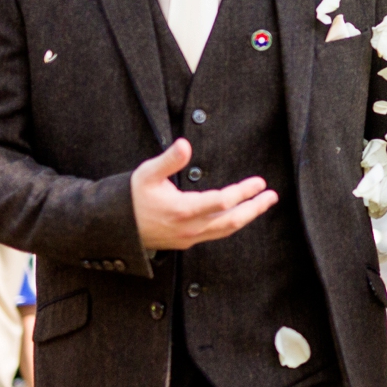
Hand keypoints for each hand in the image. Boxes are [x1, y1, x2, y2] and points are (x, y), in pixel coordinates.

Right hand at [131, 139, 277, 251]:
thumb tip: (185, 144)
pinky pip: (216, 234)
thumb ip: (168, 160)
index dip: (242, 192)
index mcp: (181, 211)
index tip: (259, 182)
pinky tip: (240, 213)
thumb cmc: (131, 196)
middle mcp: (188, 228)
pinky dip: (232, 223)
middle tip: (272, 196)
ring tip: (263, 203)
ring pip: (225, 230)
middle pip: (230, 221)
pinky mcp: (186, 241)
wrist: (114, 227)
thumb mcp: (147, 174)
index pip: (221, 203)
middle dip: (254, 208)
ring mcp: (188, 238)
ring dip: (247, 216)